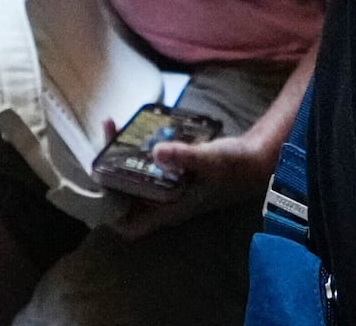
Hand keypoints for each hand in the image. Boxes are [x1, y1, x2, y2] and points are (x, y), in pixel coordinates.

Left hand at [110, 122, 280, 238]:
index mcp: (169, 209)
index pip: (130, 226)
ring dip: (122, 159)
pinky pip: (148, 168)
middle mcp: (166, 204)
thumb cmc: (235, 166)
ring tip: (114, 129)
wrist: (259, 159)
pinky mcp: (176, 175)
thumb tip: (156, 151)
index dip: (109, 214)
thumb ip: (184, 156)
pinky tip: (137, 130)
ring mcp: (171, 190)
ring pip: (135, 181)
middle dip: (110, 173)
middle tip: (104, 140)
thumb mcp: (210, 159)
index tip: (96, 183)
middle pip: (126, 198)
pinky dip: (138, 153)